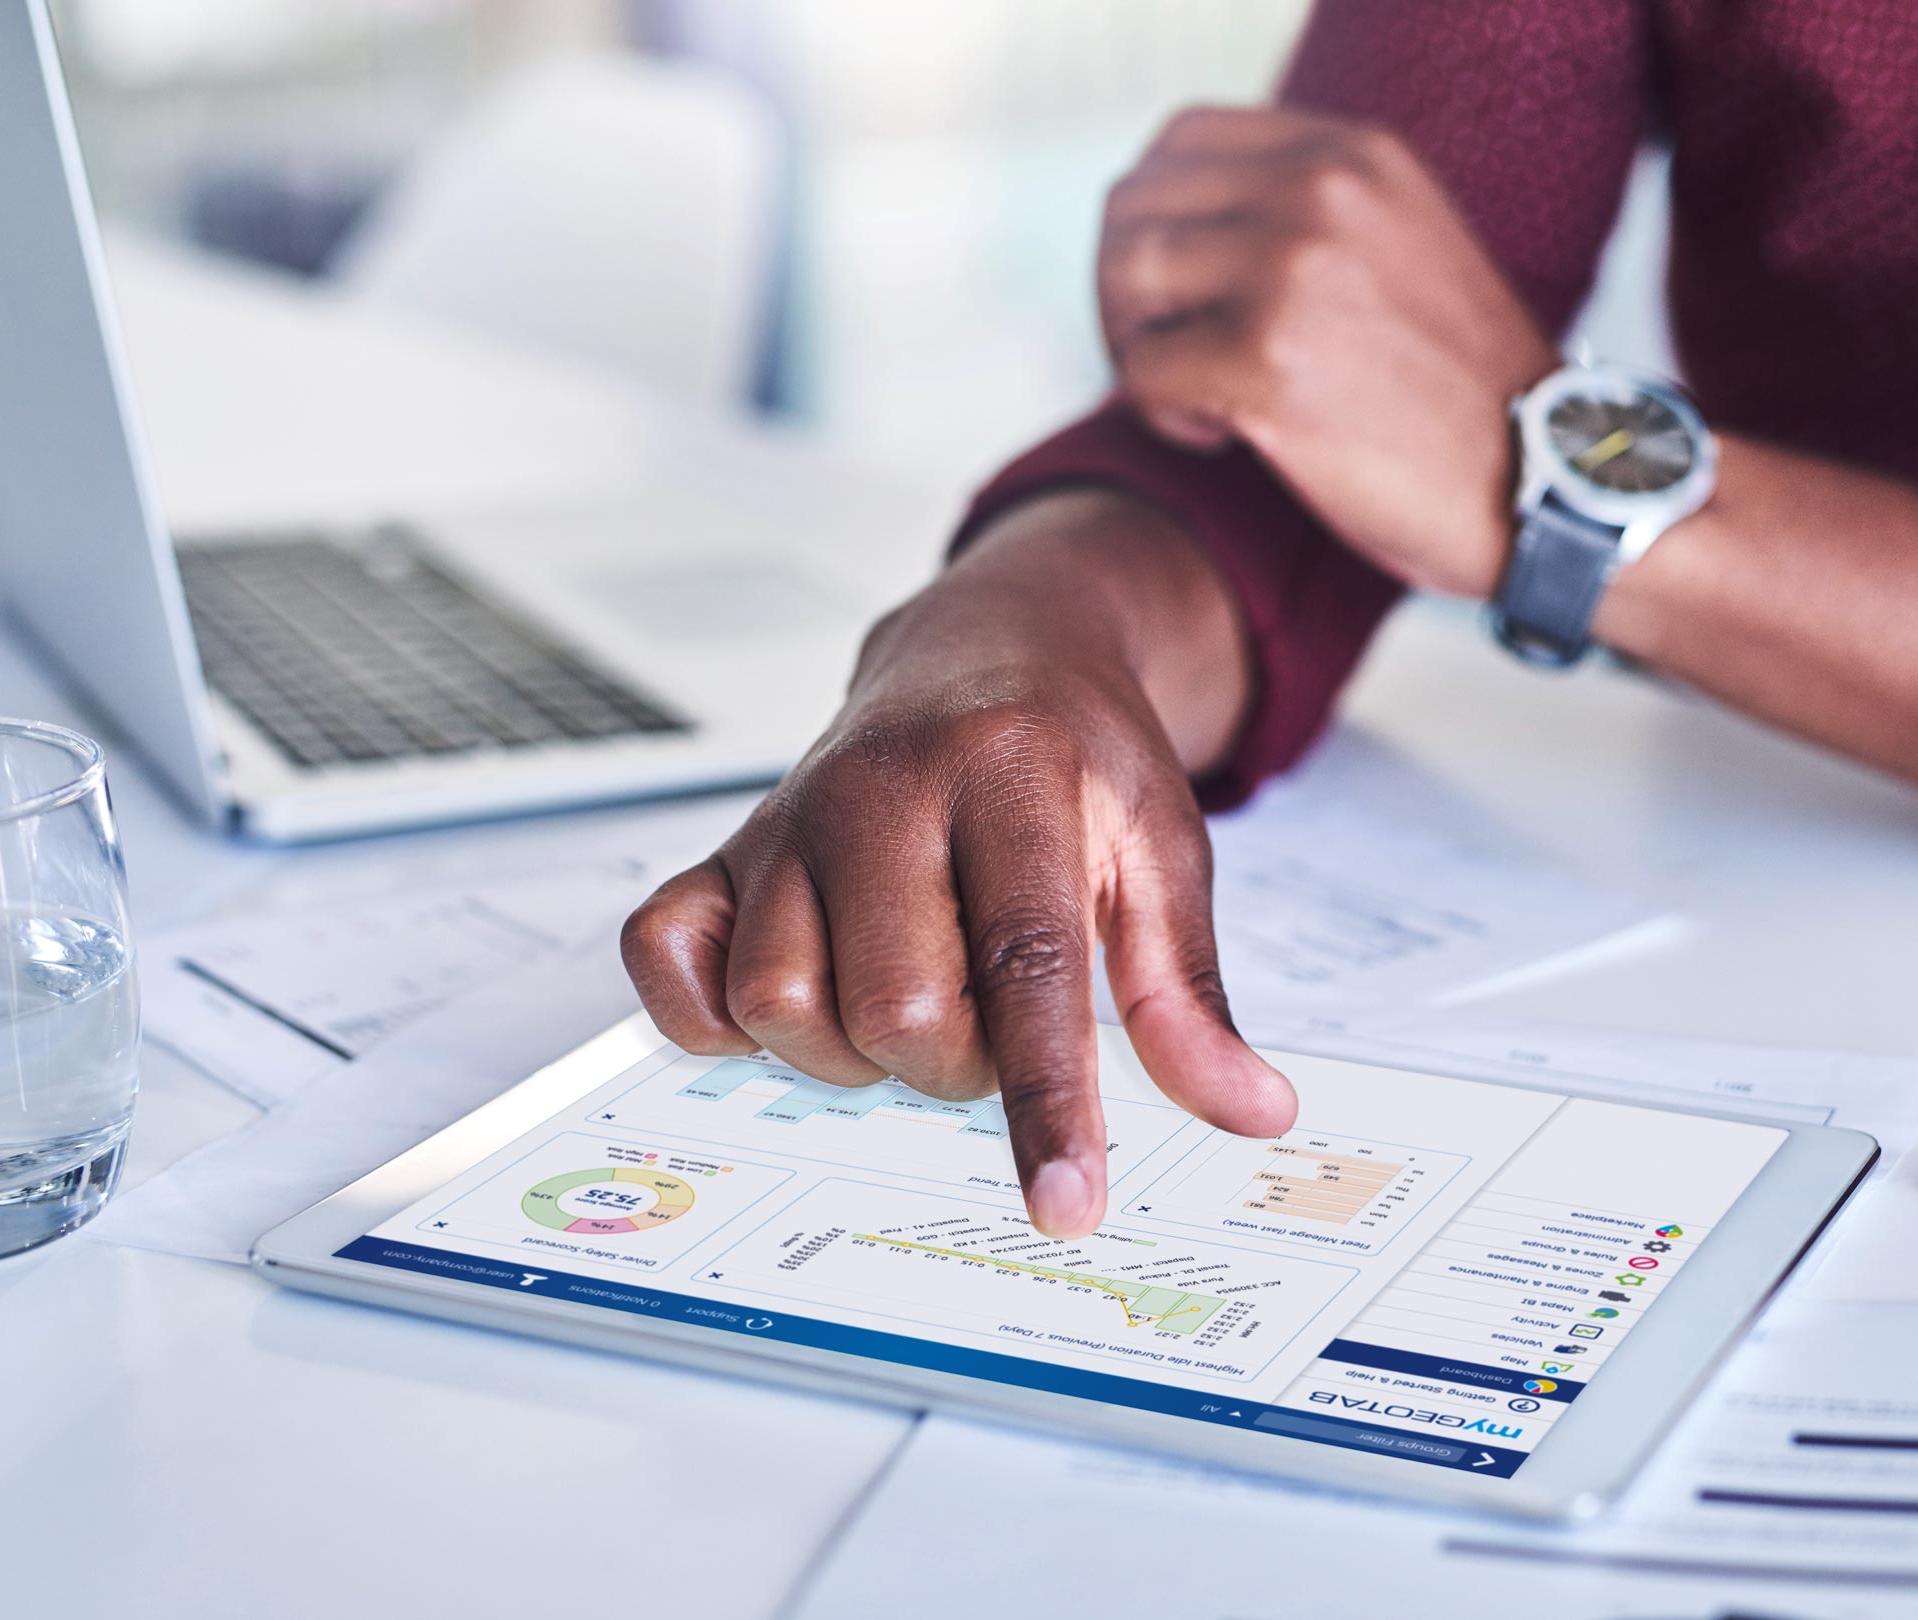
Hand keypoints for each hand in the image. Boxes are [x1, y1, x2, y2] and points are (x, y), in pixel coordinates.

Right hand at [620, 495, 1298, 1236]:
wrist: (986, 646)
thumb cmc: (1071, 755)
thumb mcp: (1161, 850)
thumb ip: (1188, 989)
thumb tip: (1250, 1108)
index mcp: (1011, 776)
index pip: (1026, 965)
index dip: (1046, 1100)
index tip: (1066, 1203)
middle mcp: (882, 789)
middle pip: (894, 1009)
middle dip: (956, 1064)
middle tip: (994, 1015)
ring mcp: (788, 817)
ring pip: (779, 1003)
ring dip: (852, 1050)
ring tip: (913, 996)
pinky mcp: (722, 847)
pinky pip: (667, 961)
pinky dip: (714, 1014)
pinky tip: (801, 992)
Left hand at [1100, 105, 1558, 598]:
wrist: (1547, 483)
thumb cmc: (1465, 394)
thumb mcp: (1400, 248)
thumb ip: (1312, 212)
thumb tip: (1186, 223)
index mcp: (1353, 155)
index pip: (1180, 141)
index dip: (1156, 220)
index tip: (1186, 293)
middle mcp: (1320, 191)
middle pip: (1134, 205)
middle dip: (1128, 291)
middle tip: (1171, 356)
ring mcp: (1291, 271)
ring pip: (1126, 278)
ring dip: (1137, 349)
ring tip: (1199, 399)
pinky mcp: (1265, 361)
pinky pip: (1142, 372)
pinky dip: (1163, 416)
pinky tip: (1224, 438)